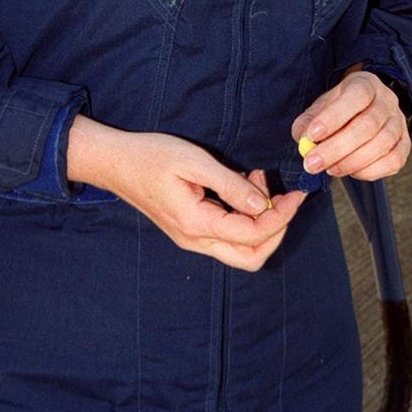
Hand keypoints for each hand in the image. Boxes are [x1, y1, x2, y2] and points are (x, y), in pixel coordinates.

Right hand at [68, 117, 305, 270]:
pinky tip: (241, 184)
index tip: (296, 193)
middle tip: (282, 194)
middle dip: (276, 228)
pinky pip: (227, 235)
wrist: (115, 162)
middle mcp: (196, 240)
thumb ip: (229, 184)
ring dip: (260, 221)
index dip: (281, 216)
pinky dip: (244, 216)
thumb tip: (263, 203)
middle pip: (251, 256)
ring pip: (240, 248)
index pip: (253, 235)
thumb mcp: (193, 161)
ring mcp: (191, 238)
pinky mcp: (190, 229)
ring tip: (256, 179)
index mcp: (197, 224)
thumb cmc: (151, 156)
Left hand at [291, 69, 410, 180]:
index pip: (355, 96)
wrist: (364, 111)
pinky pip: (392, 162)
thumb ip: (308, 122)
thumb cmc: (339, 110)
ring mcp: (399, 122)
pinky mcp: (404, 145)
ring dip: (351, 162)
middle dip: (337, 148)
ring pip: (381, 144)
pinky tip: (351, 172)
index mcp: (365, 84)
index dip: (334, 117)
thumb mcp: (320, 108)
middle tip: (313, 163)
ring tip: (330, 169)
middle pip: (368, 125)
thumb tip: (304, 140)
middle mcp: (387, 101)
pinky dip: (369, 171)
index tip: (312, 135)